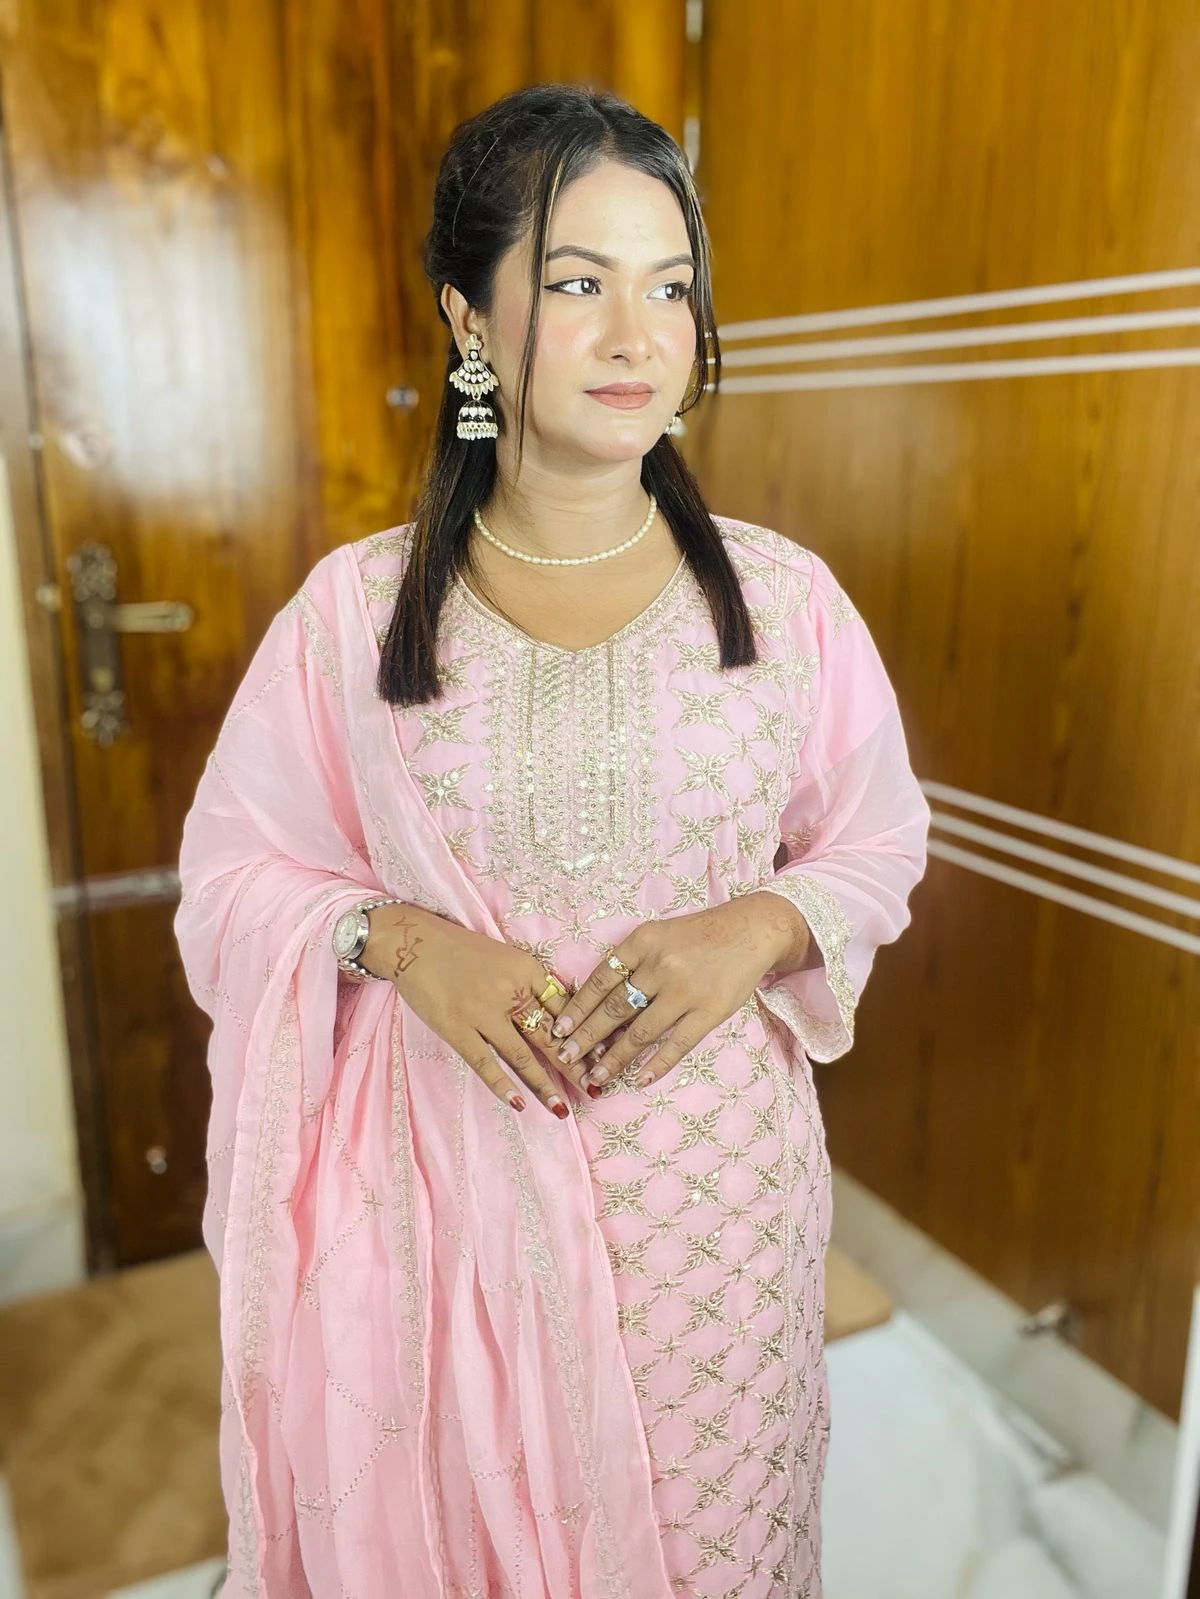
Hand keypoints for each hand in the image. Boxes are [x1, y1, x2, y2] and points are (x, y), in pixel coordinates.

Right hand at [361, 904, 580, 1118]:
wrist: (414, 942)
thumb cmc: (462, 950)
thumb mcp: (507, 957)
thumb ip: (531, 983)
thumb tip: (562, 1015)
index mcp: (527, 970)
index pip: (564, 1008)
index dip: (586, 1034)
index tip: (605, 1055)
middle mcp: (511, 991)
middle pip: (550, 1035)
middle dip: (574, 1066)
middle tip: (594, 1089)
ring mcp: (483, 1012)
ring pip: (522, 1055)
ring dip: (544, 1084)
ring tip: (561, 1109)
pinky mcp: (457, 1028)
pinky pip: (485, 1062)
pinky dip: (503, 1084)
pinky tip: (518, 1104)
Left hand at [550, 892, 810, 1091]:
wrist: (751, 930)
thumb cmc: (697, 935)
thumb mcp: (657, 934)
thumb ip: (629, 960)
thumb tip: (596, 1000)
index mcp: (642, 942)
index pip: (600, 981)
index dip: (577, 1008)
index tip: (558, 1030)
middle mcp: (660, 966)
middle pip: (614, 1009)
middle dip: (586, 1038)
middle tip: (564, 1059)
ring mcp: (685, 991)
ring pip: (640, 1032)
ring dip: (615, 1058)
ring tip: (596, 1077)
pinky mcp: (709, 1012)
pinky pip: (676, 1044)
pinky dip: (656, 1064)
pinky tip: (638, 1079)